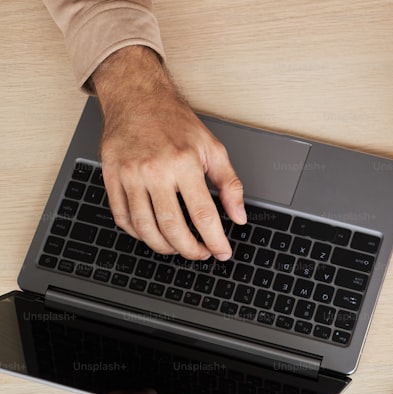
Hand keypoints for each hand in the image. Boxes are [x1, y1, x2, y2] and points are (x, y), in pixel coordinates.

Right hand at [91, 46, 245, 259]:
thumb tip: (239, 215)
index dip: (215, 240)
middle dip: (190, 250)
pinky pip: (122, 217)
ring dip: (164, 247)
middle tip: (201, 254)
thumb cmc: (175, 121)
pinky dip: (138, 233)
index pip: (203, 215)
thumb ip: (229, 184)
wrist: (137, 97)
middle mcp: (155, 170)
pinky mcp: (111, 176)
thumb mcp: (213, 148)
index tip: (222, 252)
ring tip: (179, 248)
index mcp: (184, 163)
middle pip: (173, 227)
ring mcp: (129, 175)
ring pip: (145, 227)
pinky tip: (153, 234)